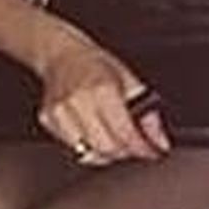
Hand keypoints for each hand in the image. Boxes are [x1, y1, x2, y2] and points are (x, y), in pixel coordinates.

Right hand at [34, 25, 167, 163]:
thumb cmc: (95, 65)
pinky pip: (74, 148)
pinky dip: (88, 147)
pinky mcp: (48, 120)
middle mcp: (78, 101)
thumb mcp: (130, 81)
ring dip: (107, 153)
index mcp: (101, 89)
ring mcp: (60, 112)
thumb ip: (148, 113)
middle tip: (134, 146)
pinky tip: (94, 133)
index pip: (125, 133)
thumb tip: (159, 140)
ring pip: (89, 153)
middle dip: (126, 152)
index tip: (152, 151)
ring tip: (114, 139)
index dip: (142, 147)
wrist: (62, 55)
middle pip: (107, 148)